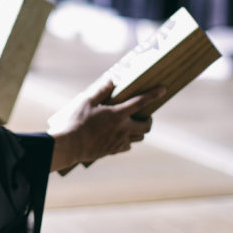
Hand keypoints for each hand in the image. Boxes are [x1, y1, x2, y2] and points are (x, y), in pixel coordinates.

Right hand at [47, 71, 164, 173]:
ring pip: (138, 138)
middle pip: (146, 127)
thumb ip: (100, 91)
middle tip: (145, 115)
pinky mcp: (112, 150)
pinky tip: (119, 136)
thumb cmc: (75, 121)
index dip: (153, 95)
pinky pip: (126, 146)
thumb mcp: (86, 101)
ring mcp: (118, 142)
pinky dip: (127, 140)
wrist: (69, 146)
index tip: (163, 90)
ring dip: (139, 131)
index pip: (140, 102)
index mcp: (117, 115)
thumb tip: (111, 81)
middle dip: (149, 120)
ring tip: (132, 124)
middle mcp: (122, 129)